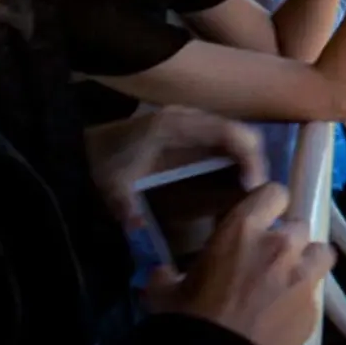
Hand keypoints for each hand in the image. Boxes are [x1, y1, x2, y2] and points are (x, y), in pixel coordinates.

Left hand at [86, 106, 267, 229]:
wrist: (89, 141)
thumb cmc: (104, 159)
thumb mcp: (112, 183)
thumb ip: (124, 204)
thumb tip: (137, 227)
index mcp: (177, 125)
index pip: (228, 132)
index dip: (248, 157)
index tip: (252, 186)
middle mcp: (192, 117)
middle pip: (241, 132)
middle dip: (256, 161)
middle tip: (257, 193)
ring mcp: (196, 121)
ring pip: (238, 135)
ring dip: (249, 161)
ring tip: (250, 190)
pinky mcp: (195, 130)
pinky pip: (228, 140)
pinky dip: (238, 159)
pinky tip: (236, 181)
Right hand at [149, 184, 336, 344]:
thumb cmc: (186, 323)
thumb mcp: (164, 294)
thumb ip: (167, 275)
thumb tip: (162, 273)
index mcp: (242, 230)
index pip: (274, 192)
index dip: (270, 203)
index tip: (262, 215)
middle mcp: (280, 245)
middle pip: (298, 225)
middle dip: (285, 239)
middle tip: (267, 259)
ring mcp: (303, 275)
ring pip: (319, 252)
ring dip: (306, 261)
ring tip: (288, 279)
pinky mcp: (315, 307)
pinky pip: (316, 291)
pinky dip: (304, 297)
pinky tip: (286, 311)